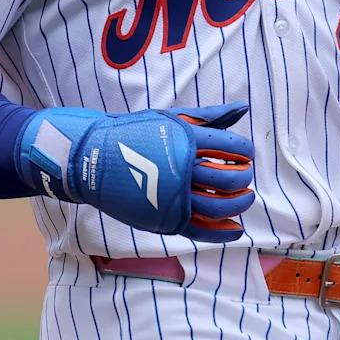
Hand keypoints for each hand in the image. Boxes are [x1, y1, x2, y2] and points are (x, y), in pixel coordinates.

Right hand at [17, 102, 254, 241]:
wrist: (94, 158)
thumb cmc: (135, 133)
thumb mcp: (171, 118)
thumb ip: (209, 115)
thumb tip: (243, 107)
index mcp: (186, 140)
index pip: (232, 146)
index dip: (245, 152)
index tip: (245, 155)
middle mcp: (181, 168)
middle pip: (229, 179)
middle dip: (243, 179)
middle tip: (245, 178)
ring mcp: (172, 196)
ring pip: (219, 206)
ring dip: (239, 205)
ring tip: (243, 199)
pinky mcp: (164, 218)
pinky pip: (202, 230)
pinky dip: (223, 232)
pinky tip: (234, 229)